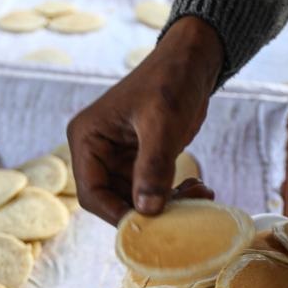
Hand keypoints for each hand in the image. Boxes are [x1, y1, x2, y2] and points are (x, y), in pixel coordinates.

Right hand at [67, 16, 224, 224]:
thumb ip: (153, 166)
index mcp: (87, 139)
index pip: (92, 193)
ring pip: (136, 200)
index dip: (118, 215)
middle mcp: (97, 152)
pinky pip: (152, 191)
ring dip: (167, 206)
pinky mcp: (141, 161)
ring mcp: (119, 158)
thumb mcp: (162, 123)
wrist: (191, 61)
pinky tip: (199, 189)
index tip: (151, 226)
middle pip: (115, 202)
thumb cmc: (171, 80)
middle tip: (184, 215)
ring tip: (200, 197)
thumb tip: (147, 210)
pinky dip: (175, 195)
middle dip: (149, 213)